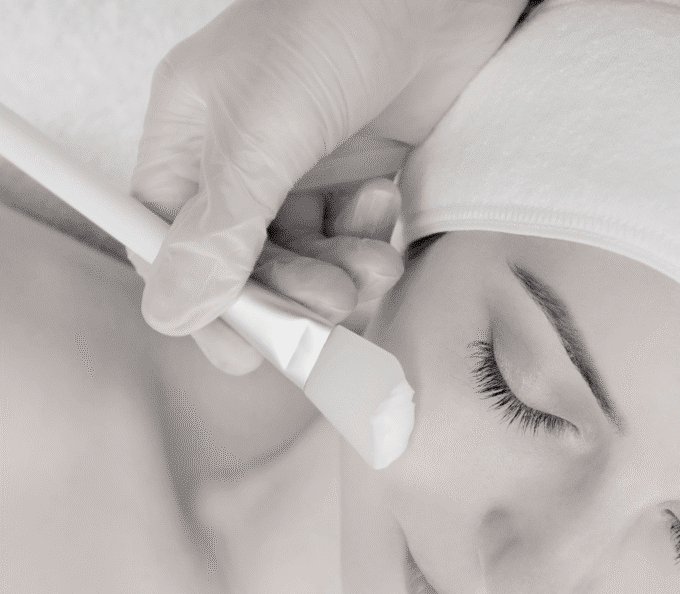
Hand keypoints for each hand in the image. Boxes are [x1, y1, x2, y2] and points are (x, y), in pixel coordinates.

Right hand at [128, 0, 527, 372]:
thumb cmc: (335, 24)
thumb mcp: (262, 134)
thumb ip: (223, 232)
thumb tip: (171, 314)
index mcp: (190, 139)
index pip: (170, 243)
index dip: (204, 304)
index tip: (247, 351)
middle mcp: (241, 160)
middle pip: (248, 266)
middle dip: (292, 292)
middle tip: (333, 303)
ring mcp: (304, 170)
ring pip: (308, 261)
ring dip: (342, 275)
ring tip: (375, 260)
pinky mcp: (360, 177)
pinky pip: (354, 241)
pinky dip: (372, 240)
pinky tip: (386, 205)